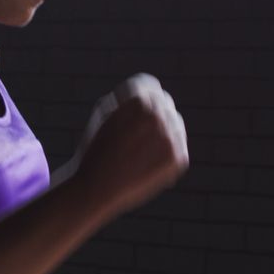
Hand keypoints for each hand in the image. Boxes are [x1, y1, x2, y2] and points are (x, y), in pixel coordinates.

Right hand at [71, 74, 189, 215]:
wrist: (95, 188)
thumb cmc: (95, 150)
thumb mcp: (106, 113)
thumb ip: (130, 99)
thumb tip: (153, 95)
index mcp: (136, 99)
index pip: (149, 85)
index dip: (139, 96)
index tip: (131, 110)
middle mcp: (157, 115)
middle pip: (163, 102)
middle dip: (150, 115)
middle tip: (133, 135)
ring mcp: (170, 137)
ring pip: (174, 124)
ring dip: (160, 132)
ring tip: (138, 150)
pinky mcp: (178, 159)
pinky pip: (178, 146)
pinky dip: (164, 153)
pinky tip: (146, 162)